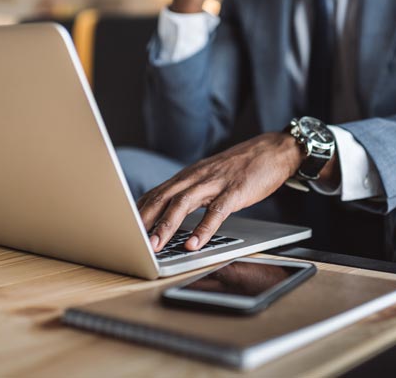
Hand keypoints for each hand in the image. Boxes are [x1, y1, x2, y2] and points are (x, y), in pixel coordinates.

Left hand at [137, 132, 302, 252]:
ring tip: (155, 245)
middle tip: (129, 241)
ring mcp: (215, 183)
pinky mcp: (235, 191)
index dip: (137, 211)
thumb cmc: (240, 167)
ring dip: (167, 226)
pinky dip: (203, 228)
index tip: (122, 229)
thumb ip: (189, 192)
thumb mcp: (209, 177)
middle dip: (144, 220)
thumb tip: (168, 212)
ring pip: (183, 204)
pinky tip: (194, 244)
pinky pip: (216, 211)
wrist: (274, 150)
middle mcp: (196, 177)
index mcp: (188, 176)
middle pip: (162, 198)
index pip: (155, 193)